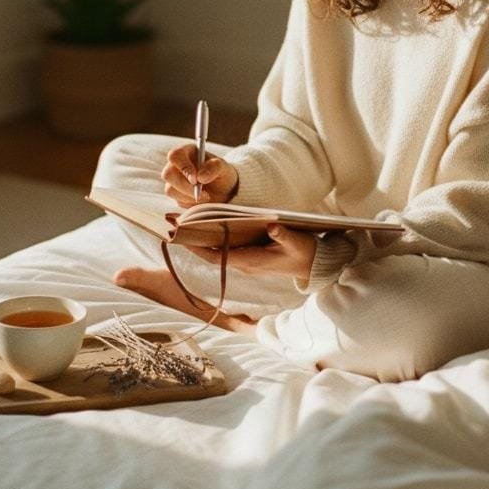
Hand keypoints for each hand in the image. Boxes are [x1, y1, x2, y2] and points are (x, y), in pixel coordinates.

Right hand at [162, 143, 238, 206]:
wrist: (224, 191)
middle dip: (184, 186)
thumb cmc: (222, 174)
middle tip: (200, 193)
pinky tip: (201, 200)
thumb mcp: (223, 168)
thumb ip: (214, 167)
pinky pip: (176, 200)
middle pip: (168, 174)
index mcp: (187, 152)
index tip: (195, 179)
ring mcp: (174, 180)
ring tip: (206, 196)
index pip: (175, 155)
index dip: (183, 167)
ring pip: (170, 189)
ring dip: (188, 195)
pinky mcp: (176, 194)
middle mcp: (177, 165)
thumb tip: (200, 176)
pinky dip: (189, 202)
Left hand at [187, 224, 316, 285]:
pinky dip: (214, 239)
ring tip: (184, 223)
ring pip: (217, 252)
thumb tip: (273, 226)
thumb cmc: (304, 253)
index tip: (182, 237)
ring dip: (201, 240)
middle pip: (212, 254)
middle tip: (174, 225)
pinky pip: (226, 249)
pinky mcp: (250, 256)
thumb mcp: (297, 243)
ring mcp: (246, 261)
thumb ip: (284, 236)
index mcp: (252, 261)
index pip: (217, 257)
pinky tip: (205, 226)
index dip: (198, 248)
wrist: (313, 265)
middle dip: (193, 242)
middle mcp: (245, 263)